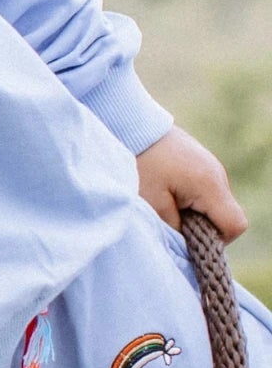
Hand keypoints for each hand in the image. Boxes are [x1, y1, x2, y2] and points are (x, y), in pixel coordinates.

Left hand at [136, 126, 247, 242]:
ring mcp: (211, 168)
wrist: (132, 125)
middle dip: (202, 227)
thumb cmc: (141, 163)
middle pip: (225, 216)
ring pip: (213, 204)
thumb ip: (174, 226)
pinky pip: (204, 191)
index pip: (234, 225)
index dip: (216, 241)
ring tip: (164, 205)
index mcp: (211, 186)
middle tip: (171, 223)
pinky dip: (189, 199)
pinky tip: (165, 192)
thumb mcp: (152, 202)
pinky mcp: (200, 164)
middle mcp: (218, 176)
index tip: (188, 240)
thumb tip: (186, 242)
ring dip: (193, 212)